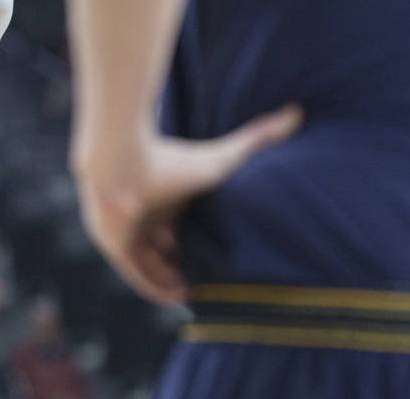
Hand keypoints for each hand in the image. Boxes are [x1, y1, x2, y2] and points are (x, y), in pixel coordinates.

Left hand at [72, 104, 301, 303]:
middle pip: (165, 245)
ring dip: (172, 278)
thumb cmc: (168, 160)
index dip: (199, 242)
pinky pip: (134, 274)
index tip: (221, 257)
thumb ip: (256, 139)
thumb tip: (296, 112)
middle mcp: (144, 212)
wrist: (118, 160)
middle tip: (211, 280)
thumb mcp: (219, 160)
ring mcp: (124, 230)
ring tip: (197, 292)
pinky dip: (155, 287)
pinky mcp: (113, 244)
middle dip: (185, 262)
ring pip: (149, 262)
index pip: (180, 224)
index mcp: (163, 195)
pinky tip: (178, 296)